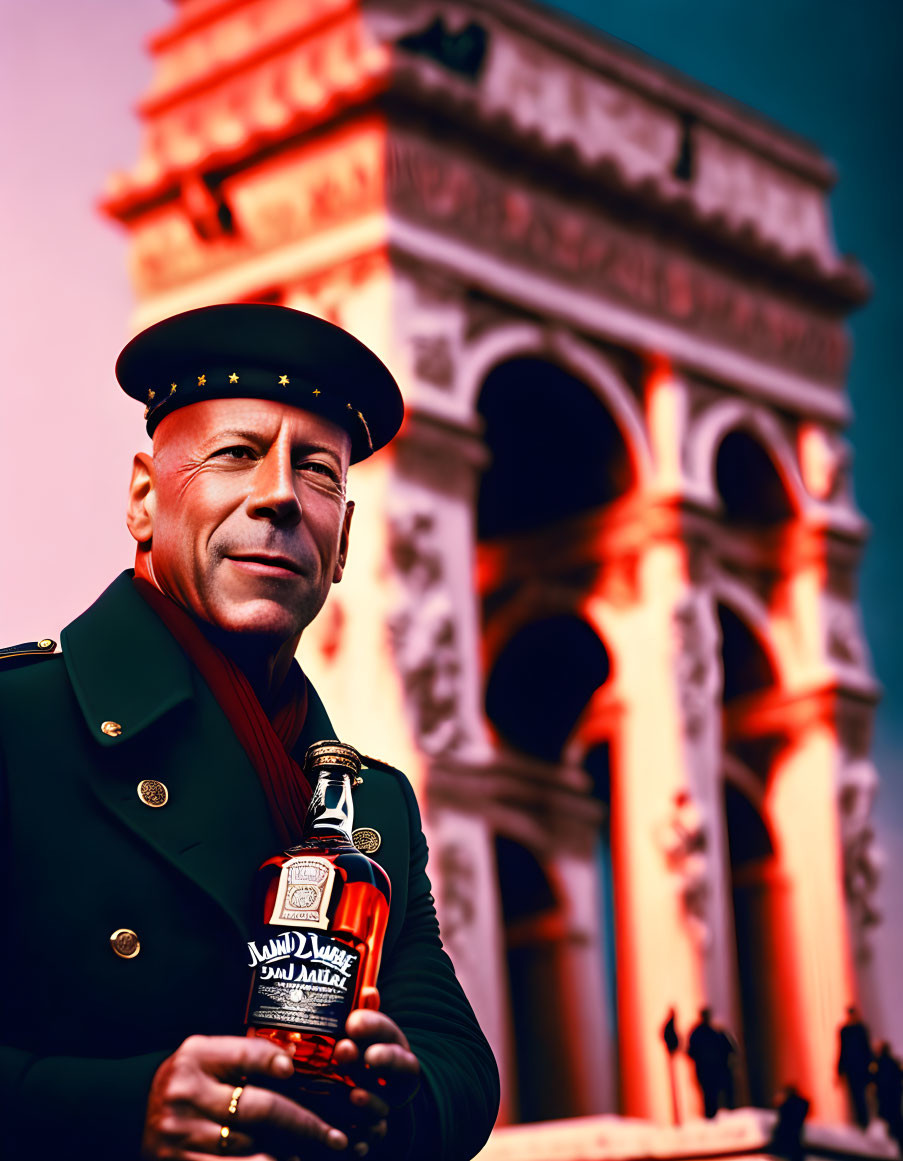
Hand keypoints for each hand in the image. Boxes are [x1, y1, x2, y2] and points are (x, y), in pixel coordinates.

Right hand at [142, 1034, 348, 1159]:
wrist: (129, 1111)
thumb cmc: (185, 1080)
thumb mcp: (204, 1055)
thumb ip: (243, 1054)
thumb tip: (295, 1060)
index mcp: (196, 1057)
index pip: (247, 1053)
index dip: (276, 1062)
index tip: (297, 1072)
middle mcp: (186, 1093)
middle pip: (261, 1108)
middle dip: (305, 1123)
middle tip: (335, 1135)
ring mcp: (181, 1134)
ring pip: (252, 1146)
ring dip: (289, 1153)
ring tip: (315, 1154)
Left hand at [329, 992, 420, 1155]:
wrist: (371, 1099)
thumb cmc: (359, 1059)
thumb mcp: (360, 1036)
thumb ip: (362, 1015)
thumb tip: (368, 987)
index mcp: (391, 1045)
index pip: (388, 1031)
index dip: (374, 1026)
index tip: (353, 1022)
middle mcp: (396, 1075)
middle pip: (398, 1065)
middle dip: (383, 1058)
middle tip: (363, 1054)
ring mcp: (390, 1104)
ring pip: (387, 1103)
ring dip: (373, 1100)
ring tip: (355, 1095)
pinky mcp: (376, 1134)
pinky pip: (375, 1138)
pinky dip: (365, 1138)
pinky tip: (353, 1138)